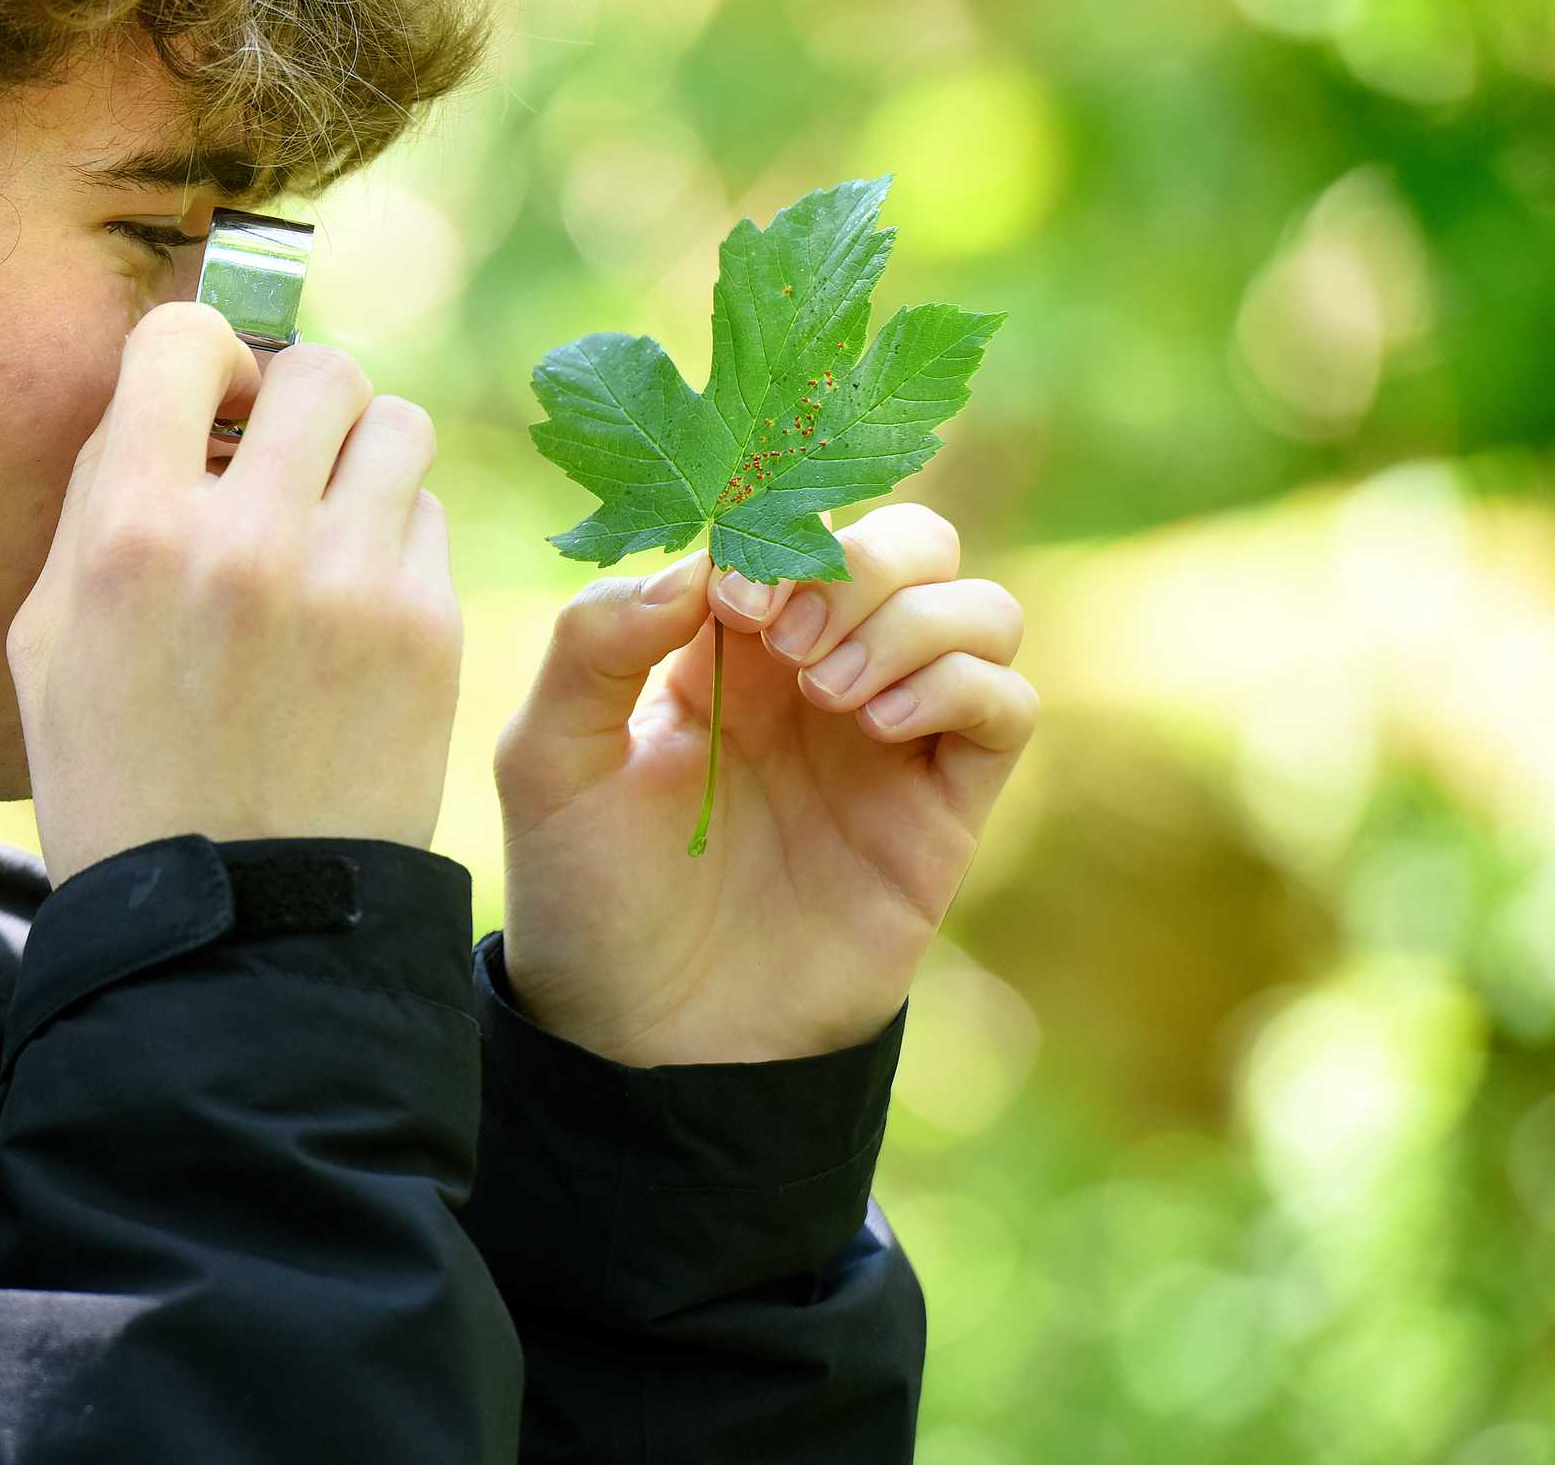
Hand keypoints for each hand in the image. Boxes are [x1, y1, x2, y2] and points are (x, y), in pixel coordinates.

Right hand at [8, 301, 461, 888]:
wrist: (231, 929)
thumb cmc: (119, 783)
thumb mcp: (49, 640)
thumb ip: (100, 501)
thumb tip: (162, 399)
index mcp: (134, 532)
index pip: (184, 339)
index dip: (204, 356)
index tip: (212, 405)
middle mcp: (249, 538)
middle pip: (318, 369)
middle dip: (298, 401)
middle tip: (282, 460)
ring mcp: (351, 581)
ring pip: (398, 427)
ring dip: (362, 457)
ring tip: (330, 522)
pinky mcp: (427, 629)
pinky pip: (428, 519)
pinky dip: (394, 541)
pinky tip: (356, 609)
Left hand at [488, 503, 1036, 1066]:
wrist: (643, 1036)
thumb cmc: (585, 893)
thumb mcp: (547, 759)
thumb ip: (594, 644)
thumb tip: (696, 567)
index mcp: (723, 640)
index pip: (796, 522)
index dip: (779, 531)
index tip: (730, 598)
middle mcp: (818, 673)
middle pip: (912, 541)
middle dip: (862, 561)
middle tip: (789, 642)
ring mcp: (889, 737)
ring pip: (977, 609)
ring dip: (914, 620)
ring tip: (830, 693)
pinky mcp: (941, 810)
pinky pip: (1010, 705)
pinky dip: (964, 685)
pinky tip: (881, 724)